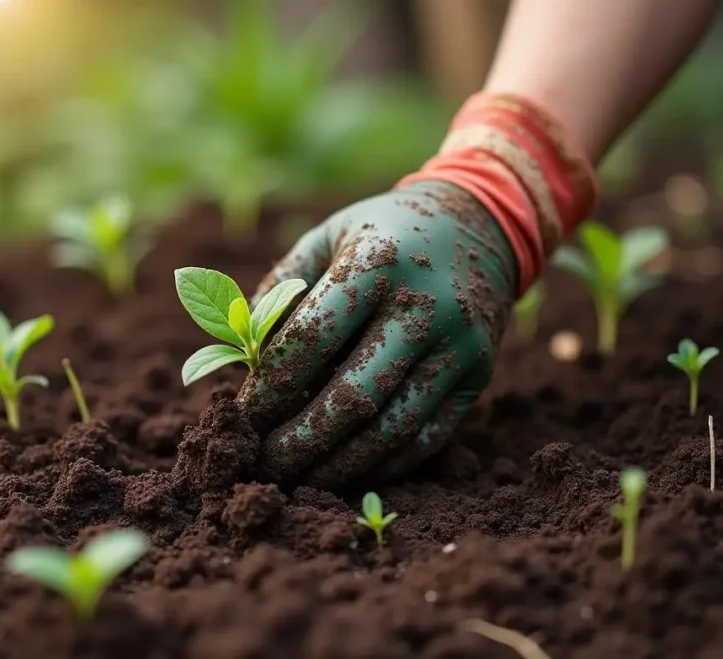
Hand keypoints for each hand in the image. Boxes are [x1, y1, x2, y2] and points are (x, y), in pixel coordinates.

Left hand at [237, 180, 517, 488]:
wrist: (482, 224)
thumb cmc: (383, 234)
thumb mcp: (328, 236)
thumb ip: (281, 288)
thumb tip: (241, 360)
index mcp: (376, 263)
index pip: (310, 339)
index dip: (269, 387)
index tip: (241, 418)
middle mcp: (423, 306)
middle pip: (353, 396)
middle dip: (300, 441)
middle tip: (263, 465)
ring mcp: (457, 346)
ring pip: (392, 428)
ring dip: (340, 465)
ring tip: (299, 479)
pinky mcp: (478, 376)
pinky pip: (427, 437)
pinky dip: (383, 466)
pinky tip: (346, 471)